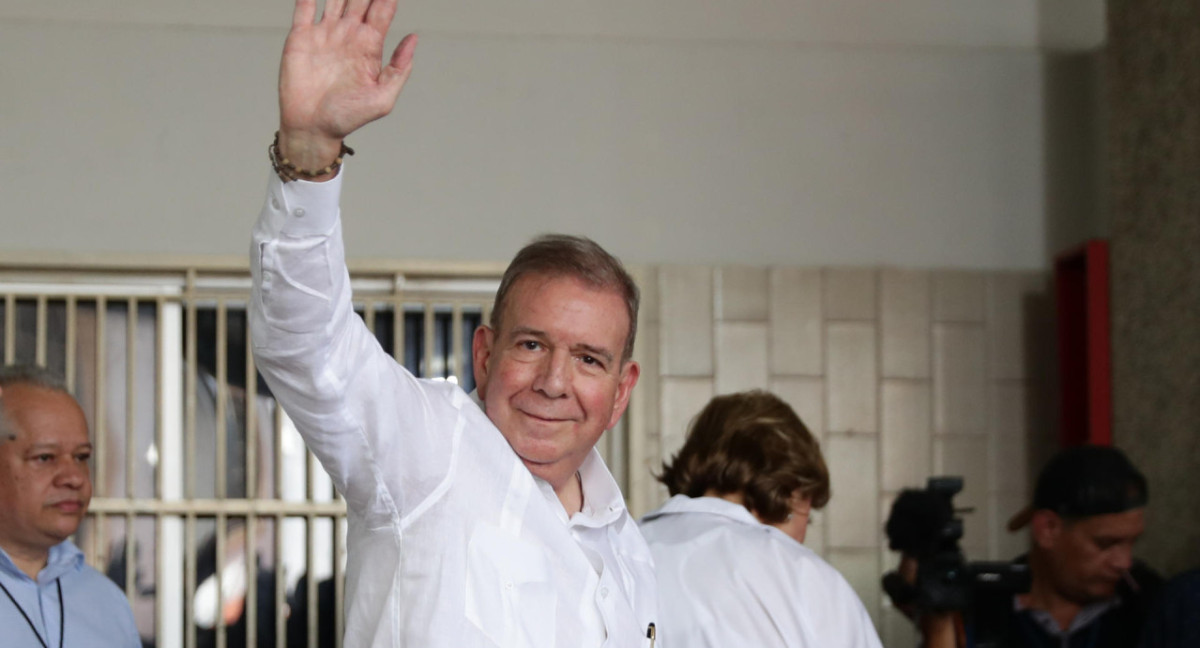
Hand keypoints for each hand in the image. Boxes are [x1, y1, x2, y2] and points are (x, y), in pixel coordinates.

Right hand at [277, 0, 417, 171]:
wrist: (312, 128)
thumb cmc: (348, 118)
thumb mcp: (383, 98)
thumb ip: (399, 68)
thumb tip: (414, 38)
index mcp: (369, 47)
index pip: (382, 11)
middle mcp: (348, 36)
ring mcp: (324, 34)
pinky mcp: (301, 37)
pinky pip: (304, 7)